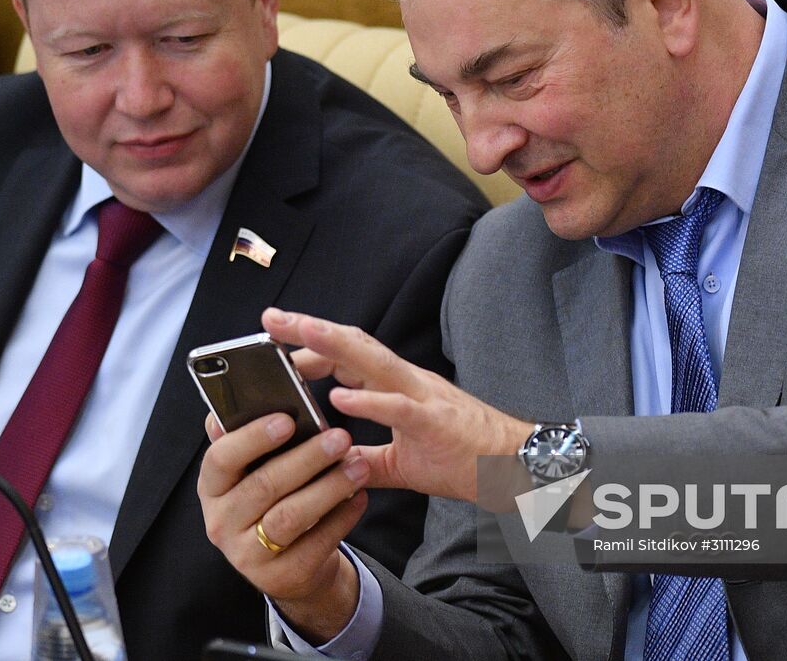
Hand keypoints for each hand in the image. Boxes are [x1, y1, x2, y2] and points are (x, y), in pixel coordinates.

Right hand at [197, 411, 368, 641]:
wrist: (290, 567)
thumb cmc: (273, 502)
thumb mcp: (252, 474)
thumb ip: (249, 441)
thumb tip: (246, 400)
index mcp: (212, 488)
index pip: (220, 459)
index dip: (252, 438)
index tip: (288, 418)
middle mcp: (221, 522)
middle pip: (263, 486)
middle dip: (306, 458)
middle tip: (341, 437)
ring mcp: (247, 556)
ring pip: (290, 516)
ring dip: (329, 487)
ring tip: (360, 465)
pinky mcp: (281, 577)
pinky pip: (316, 543)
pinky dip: (342, 517)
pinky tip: (360, 496)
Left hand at [263, 307, 533, 503]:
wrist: (516, 469)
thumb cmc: (465, 461)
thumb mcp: (402, 463)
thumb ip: (365, 458)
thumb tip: (329, 462)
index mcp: (399, 387)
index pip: (348, 357)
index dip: (313, 347)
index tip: (277, 343)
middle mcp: (407, 381)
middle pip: (353, 346)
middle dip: (310, 331)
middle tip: (270, 317)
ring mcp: (423, 397)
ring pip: (373, 362)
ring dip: (333, 346)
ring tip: (297, 333)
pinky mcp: (437, 421)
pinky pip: (399, 407)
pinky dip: (368, 402)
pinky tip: (338, 399)